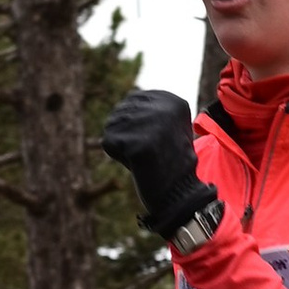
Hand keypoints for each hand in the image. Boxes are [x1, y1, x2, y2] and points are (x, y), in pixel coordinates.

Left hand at [99, 87, 213, 236]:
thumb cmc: (171, 161)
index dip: (135, 124)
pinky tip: (137, 164)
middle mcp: (164, 107)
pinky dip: (117, 156)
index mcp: (173, 101)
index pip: (132, 100)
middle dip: (126, 134)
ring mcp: (151, 124)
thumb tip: (129, 94)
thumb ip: (150, 108)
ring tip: (143, 158)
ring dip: (121, 145)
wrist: (180, 193)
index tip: (153, 140)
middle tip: (148, 152)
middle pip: (120, 112)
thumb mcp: (167, 126)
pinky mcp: (137, 142)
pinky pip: (108, 142)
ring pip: (112, 126)